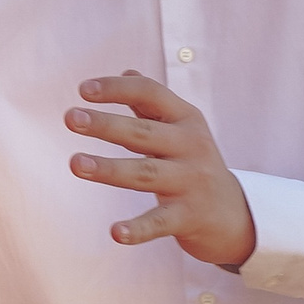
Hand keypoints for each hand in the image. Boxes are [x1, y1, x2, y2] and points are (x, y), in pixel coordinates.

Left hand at [67, 71, 254, 267]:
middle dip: (106, 125)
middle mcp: (191, 146)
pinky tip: (115, 233)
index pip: (150, 94)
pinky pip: (159, 222)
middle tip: (70, 118)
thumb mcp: (181, 129)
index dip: (117, 89)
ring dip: (109, 169)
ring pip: (145, 173)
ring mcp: (191, 182)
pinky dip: (138, 228)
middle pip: (143, 133)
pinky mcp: (188, 217)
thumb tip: (127, 70)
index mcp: (186, 119)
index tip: (83, 90)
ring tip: (75, 163)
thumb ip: (152, 104)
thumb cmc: (193, 164)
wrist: (233, 214)